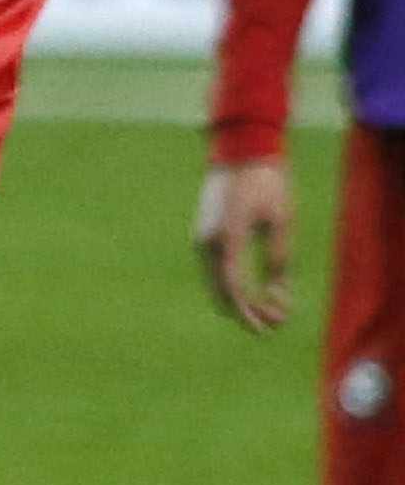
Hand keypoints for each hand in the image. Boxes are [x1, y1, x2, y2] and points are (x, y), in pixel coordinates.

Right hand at [199, 153, 295, 334]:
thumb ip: (278, 258)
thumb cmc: (266, 184)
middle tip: (270, 326)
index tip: (265, 330)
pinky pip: (216, 271)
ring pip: (217, 284)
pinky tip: (254, 290)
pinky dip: (232, 286)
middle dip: (245, 313)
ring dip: (239, 300)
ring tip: (267, 309)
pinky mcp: (205, 236)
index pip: (234, 289)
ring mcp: (202, 240)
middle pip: (221, 293)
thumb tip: (276, 292)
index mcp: (226, 240)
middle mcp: (207, 244)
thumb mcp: (281, 222)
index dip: (249, 313)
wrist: (239, 154)